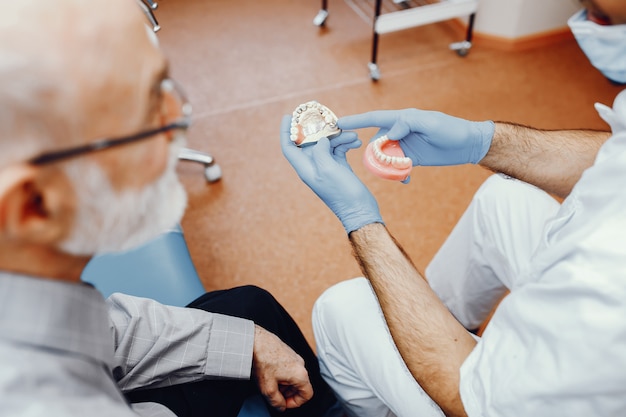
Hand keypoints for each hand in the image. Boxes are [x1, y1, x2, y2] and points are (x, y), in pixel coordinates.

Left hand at [252, 325, 312, 410]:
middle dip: (288, 394)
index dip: (296, 403)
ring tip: (270, 384)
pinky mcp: (288, 352)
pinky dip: (282, 375)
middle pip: (300, 386)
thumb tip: (281, 406)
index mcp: (300, 374)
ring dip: (284, 385)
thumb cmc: (263, 360)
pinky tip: (269, 374)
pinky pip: (289, 368)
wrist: (255, 341)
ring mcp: (295, 357)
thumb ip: (277, 402)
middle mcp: (300, 364)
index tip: (285, 404)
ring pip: (294, 377)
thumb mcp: (268, 388)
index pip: (307, 395)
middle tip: (275, 395)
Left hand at [280, 114, 382, 233]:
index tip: (289, 116)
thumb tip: (321, 139)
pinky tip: (356, 142)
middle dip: (319, 128)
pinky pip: (339, 149)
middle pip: (310, 141)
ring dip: (339, 136)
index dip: (286, 131)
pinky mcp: (339, 167)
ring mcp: (326, 167)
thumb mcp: (328, 169)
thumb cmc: (342, 193)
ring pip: (327, 143)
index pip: (289, 147)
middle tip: (327, 116)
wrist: (360, 210)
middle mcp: (313, 166)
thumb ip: (320, 151)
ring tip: (353, 135)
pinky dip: (346, 143)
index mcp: (305, 168)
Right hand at [338, 109, 494, 165]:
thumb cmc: (452, 129)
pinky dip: (399, 174)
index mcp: (402, 119)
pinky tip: (406, 179)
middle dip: (373, 154)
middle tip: (378, 165)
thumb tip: (388, 133)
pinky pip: (397, 166)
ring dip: (387, 167)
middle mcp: (400, 131)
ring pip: (386, 157)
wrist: (469, 144)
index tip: (338, 124)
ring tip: (397, 173)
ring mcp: (405, 145)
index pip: (374, 119)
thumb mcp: (431, 124)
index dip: (355, 121)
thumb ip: (408, 124)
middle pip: (377, 142)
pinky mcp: (412, 157)